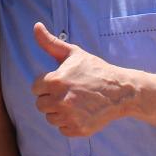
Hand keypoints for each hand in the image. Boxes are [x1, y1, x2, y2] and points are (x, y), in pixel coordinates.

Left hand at [31, 22, 139, 137]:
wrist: (120, 91)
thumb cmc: (94, 70)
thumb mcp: (73, 53)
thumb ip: (50, 42)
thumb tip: (36, 25)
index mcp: (55, 81)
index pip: (35, 88)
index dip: (47, 84)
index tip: (61, 82)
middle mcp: (60, 100)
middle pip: (41, 105)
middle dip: (51, 98)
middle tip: (69, 92)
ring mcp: (70, 117)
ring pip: (50, 118)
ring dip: (59, 112)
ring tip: (76, 102)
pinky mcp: (79, 129)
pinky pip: (63, 129)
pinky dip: (70, 123)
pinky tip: (82, 113)